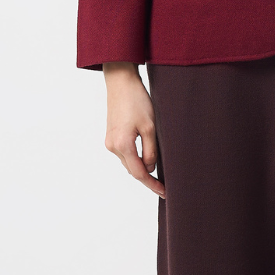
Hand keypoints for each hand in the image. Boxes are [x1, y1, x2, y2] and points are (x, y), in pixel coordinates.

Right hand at [102, 62, 165, 198]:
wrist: (121, 82)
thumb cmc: (137, 100)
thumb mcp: (150, 126)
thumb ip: (151, 150)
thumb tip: (150, 168)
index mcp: (122, 145)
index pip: (139, 173)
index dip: (152, 184)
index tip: (164, 192)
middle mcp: (113, 146)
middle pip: (132, 169)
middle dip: (147, 178)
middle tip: (164, 185)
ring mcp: (110, 141)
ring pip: (128, 161)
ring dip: (141, 167)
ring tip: (158, 172)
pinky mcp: (111, 135)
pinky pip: (125, 153)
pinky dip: (135, 157)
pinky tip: (146, 156)